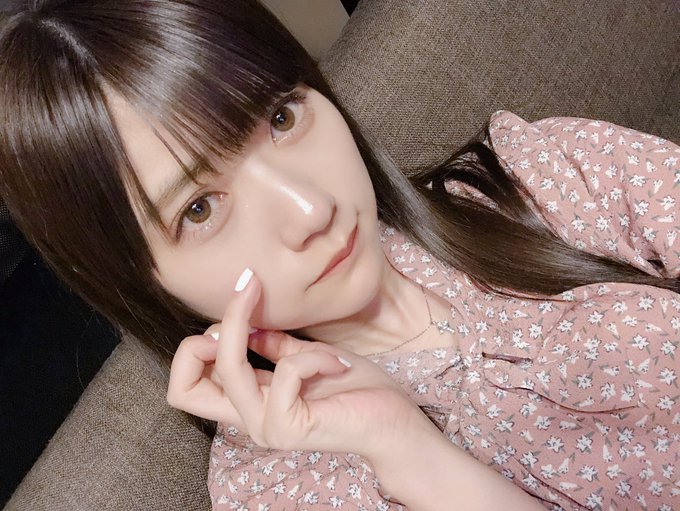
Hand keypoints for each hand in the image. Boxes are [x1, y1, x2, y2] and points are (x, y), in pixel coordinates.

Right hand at [166, 270, 432, 461]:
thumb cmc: (354, 387)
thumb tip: (248, 323)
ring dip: (262, 327)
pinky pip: (285, 372)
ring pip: (229, 367)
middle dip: (202, 335)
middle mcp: (248, 419)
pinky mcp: (289, 427)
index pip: (184, 387)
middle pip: (180, 389)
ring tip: (305, 330)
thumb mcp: (306, 356)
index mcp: (249, 402)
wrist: (393, 420)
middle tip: (245, 298)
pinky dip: (311, 356)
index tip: (235, 308)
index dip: (193, 347)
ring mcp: (265, 427)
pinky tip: (334, 364)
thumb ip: (274, 346)